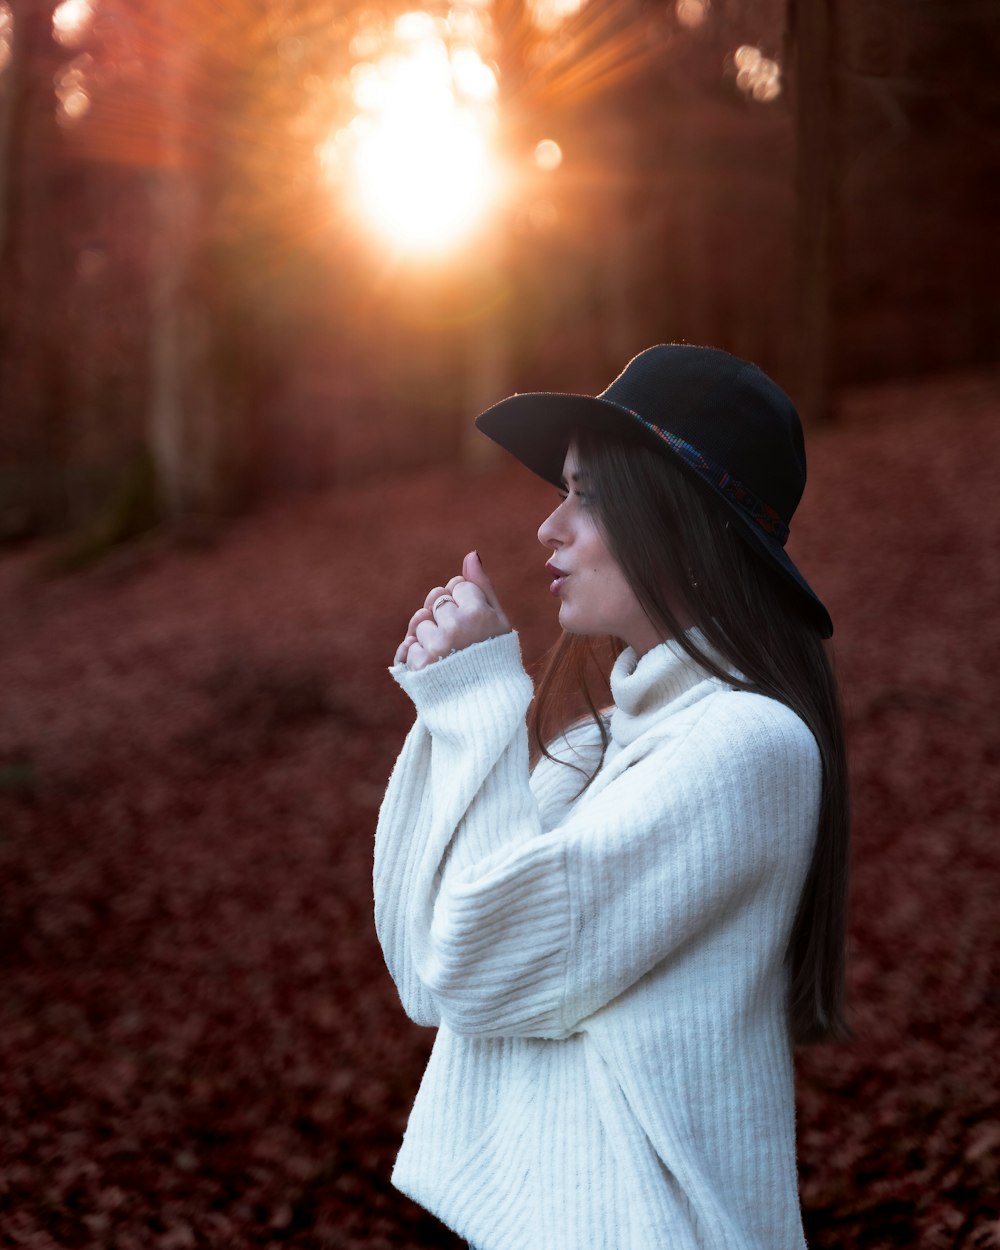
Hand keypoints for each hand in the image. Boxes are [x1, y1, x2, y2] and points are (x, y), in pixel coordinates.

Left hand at [394, 551, 510, 671]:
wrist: (485, 706)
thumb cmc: (495, 659)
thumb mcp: (498, 622)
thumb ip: (483, 586)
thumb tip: (471, 554)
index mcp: (478, 613)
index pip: (457, 585)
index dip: (465, 602)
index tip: (475, 622)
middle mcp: (456, 627)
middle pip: (437, 599)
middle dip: (445, 614)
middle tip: (461, 638)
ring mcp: (436, 647)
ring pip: (420, 620)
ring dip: (430, 634)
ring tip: (449, 654)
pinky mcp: (418, 666)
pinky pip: (409, 645)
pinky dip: (418, 655)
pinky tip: (436, 666)